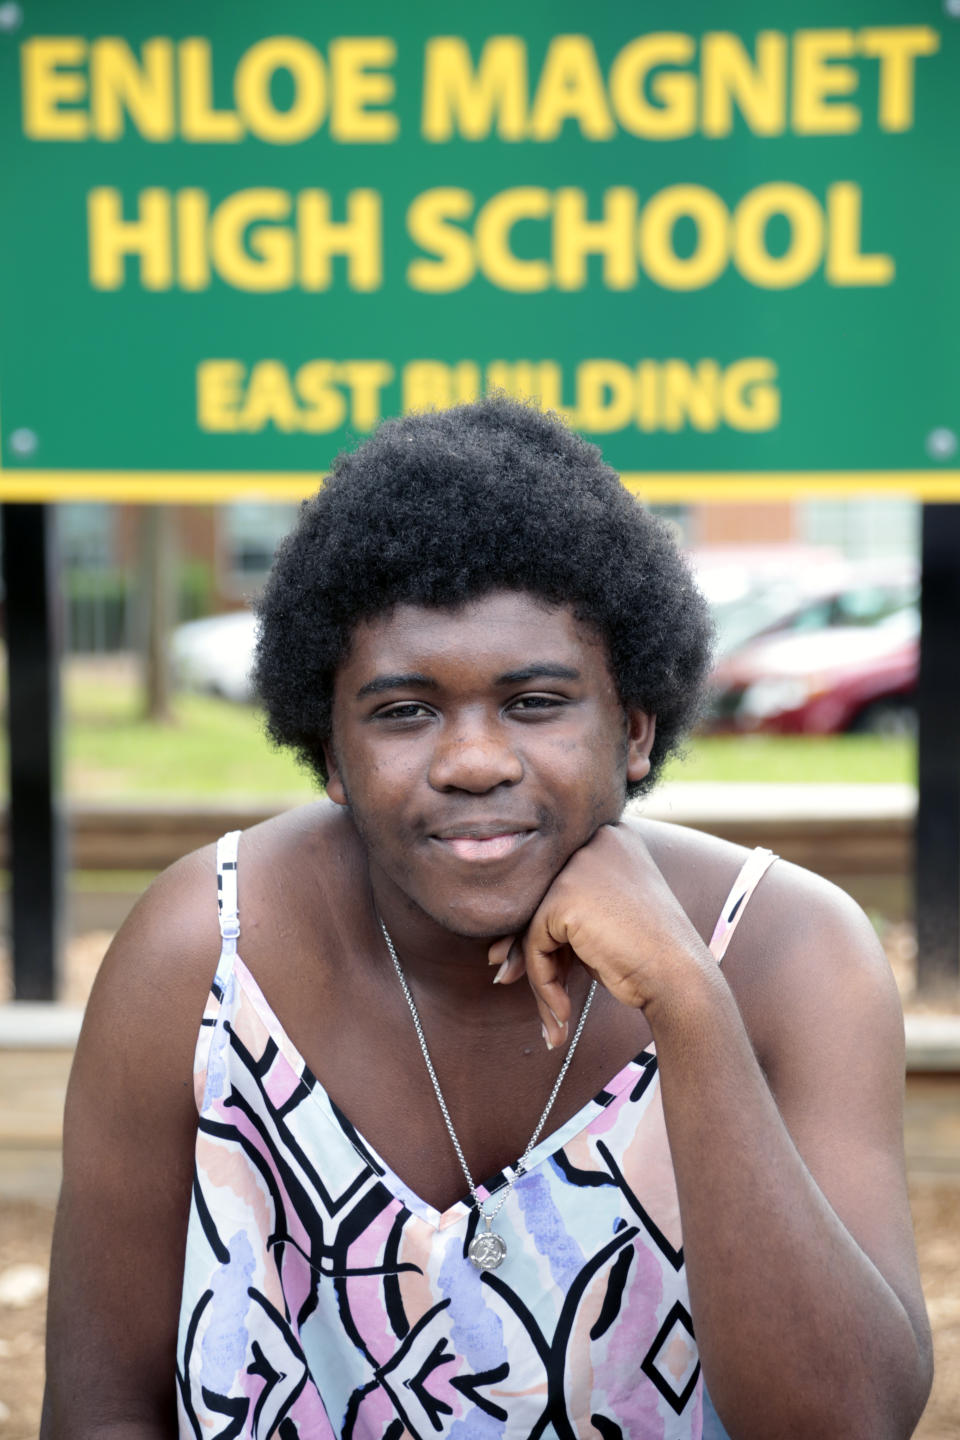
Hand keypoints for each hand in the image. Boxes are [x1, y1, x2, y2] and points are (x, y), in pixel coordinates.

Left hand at [488, 823, 711, 1046]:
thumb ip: (559, 922)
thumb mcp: (600, 926)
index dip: (538, 923)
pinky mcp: (565, 897)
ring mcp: (579, 865)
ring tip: (552, 1013)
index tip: (516, 960)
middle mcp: (595, 841)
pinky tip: (563, 1012)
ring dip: (535, 971)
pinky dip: (543, 981)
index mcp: (611, 837)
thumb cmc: (648, 956)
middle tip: (506, 977)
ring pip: (533, 922)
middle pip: (540, 895)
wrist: (680, 978)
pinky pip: (534, 944)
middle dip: (522, 944)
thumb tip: (496, 952)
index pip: (558, 878)